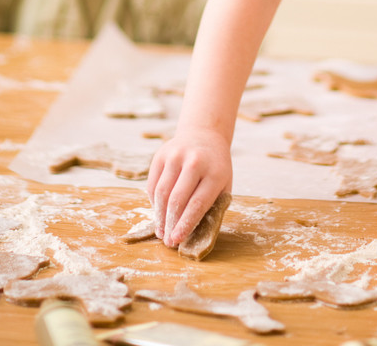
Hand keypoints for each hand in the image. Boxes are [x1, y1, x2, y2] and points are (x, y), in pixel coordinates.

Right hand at [147, 127, 231, 248]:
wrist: (204, 135)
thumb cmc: (215, 167)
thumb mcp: (223, 185)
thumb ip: (213, 207)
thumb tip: (196, 236)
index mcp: (215, 172)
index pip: (197, 204)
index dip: (185, 225)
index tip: (177, 240)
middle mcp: (195, 161)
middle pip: (177, 200)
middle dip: (170, 224)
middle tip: (167, 241)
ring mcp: (176, 155)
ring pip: (162, 193)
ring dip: (159, 216)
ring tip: (160, 231)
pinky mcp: (161, 154)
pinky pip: (153, 184)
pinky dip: (154, 202)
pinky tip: (158, 213)